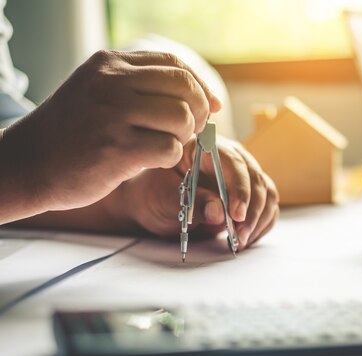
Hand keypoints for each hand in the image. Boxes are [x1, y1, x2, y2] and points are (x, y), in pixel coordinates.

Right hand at [0, 50, 219, 214]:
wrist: (29, 164)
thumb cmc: (74, 132)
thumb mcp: (100, 92)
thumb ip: (145, 88)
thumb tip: (212, 101)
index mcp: (109, 64)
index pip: (175, 64)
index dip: (200, 87)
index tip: (208, 107)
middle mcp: (110, 83)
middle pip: (184, 87)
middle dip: (199, 111)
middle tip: (189, 131)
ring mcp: (112, 115)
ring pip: (181, 117)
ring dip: (184, 137)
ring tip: (165, 145)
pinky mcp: (116, 149)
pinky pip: (170, 149)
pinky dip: (170, 158)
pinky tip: (151, 160)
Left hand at [119, 136, 278, 248]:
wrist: (154, 205)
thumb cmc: (154, 196)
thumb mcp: (162, 199)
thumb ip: (190, 202)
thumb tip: (218, 211)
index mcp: (205, 147)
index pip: (232, 162)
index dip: (239, 188)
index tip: (236, 215)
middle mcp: (230, 156)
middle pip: (255, 179)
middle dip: (251, 211)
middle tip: (238, 237)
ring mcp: (243, 174)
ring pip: (267, 193)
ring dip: (259, 219)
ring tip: (240, 241)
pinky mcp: (250, 193)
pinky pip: (268, 206)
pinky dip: (262, 224)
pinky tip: (246, 238)